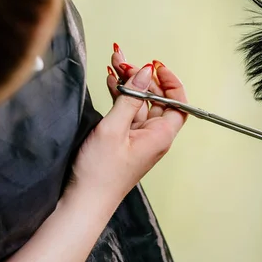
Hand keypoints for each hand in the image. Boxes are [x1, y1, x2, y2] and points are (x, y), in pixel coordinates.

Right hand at [70, 53, 186, 204]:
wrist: (83, 201)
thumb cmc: (100, 172)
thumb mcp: (114, 129)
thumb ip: (130, 98)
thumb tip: (145, 72)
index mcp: (161, 135)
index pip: (178, 102)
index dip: (169, 81)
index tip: (155, 66)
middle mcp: (154, 135)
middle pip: (157, 99)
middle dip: (142, 77)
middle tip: (124, 60)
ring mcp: (139, 137)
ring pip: (139, 103)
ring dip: (128, 83)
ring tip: (113, 62)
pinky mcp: (124, 140)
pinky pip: (127, 112)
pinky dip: (120, 96)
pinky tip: (110, 81)